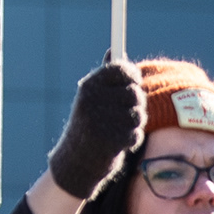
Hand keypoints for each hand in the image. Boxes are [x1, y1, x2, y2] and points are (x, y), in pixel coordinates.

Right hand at [46, 61, 142, 204]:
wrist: (75, 162)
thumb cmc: (88, 126)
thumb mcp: (91, 98)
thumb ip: (105, 77)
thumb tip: (114, 50)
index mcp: (89, 87)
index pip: (121, 69)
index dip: (132, 76)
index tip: (134, 83)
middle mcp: (93, 100)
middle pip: (135, 92)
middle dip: (136, 104)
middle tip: (125, 113)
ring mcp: (102, 120)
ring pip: (139, 113)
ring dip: (135, 123)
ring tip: (120, 128)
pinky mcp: (112, 139)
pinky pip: (136, 133)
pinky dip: (132, 139)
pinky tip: (118, 142)